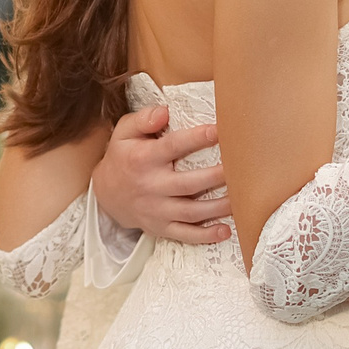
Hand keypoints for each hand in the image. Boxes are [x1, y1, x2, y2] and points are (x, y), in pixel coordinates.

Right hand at [91, 105, 228, 244]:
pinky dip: (206, 236)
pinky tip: (226, 230)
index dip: (197, 138)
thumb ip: (143, 119)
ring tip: (242, 198)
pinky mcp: (161, 228)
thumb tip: (164, 112)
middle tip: (241, 168)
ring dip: (219, 207)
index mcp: (143, 159)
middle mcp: (150, 186)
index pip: (172, 146)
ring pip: (192, 212)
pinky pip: (185, 235)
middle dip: (216, 176)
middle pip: (188, 183)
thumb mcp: (124, 132)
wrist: (106, 194)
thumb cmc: (123, 156)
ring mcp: (156, 210)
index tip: (220, 130)